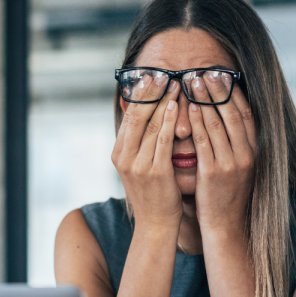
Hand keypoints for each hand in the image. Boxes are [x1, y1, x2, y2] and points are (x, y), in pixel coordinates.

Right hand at [110, 74, 183, 230]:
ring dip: (164, 101)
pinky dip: (170, 120)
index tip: (150, 76)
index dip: (139, 95)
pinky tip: (177, 106)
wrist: (156, 223)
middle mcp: (124, 157)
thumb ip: (139, 143)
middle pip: (137, 117)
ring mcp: (138, 165)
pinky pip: (163, 140)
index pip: (128, 117)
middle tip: (162, 73)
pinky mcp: (155, 171)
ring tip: (175, 83)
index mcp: (118, 153)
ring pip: (151, 125)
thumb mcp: (139, 166)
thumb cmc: (153, 193)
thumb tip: (144, 116)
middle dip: (150, 93)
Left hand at [186, 73, 255, 233]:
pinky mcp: (214, 173)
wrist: (226, 226)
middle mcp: (247, 154)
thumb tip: (226, 119)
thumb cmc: (226, 195)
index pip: (246, 113)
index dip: (234, 92)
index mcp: (254, 150)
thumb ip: (234, 144)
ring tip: (193, 81)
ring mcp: (232, 163)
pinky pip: (205, 142)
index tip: (223, 74)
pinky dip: (198, 123)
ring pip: (218, 124)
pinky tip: (190, 108)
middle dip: (217, 90)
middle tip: (204, 70)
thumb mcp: (237, 166)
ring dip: (205, 100)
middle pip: (232, 113)